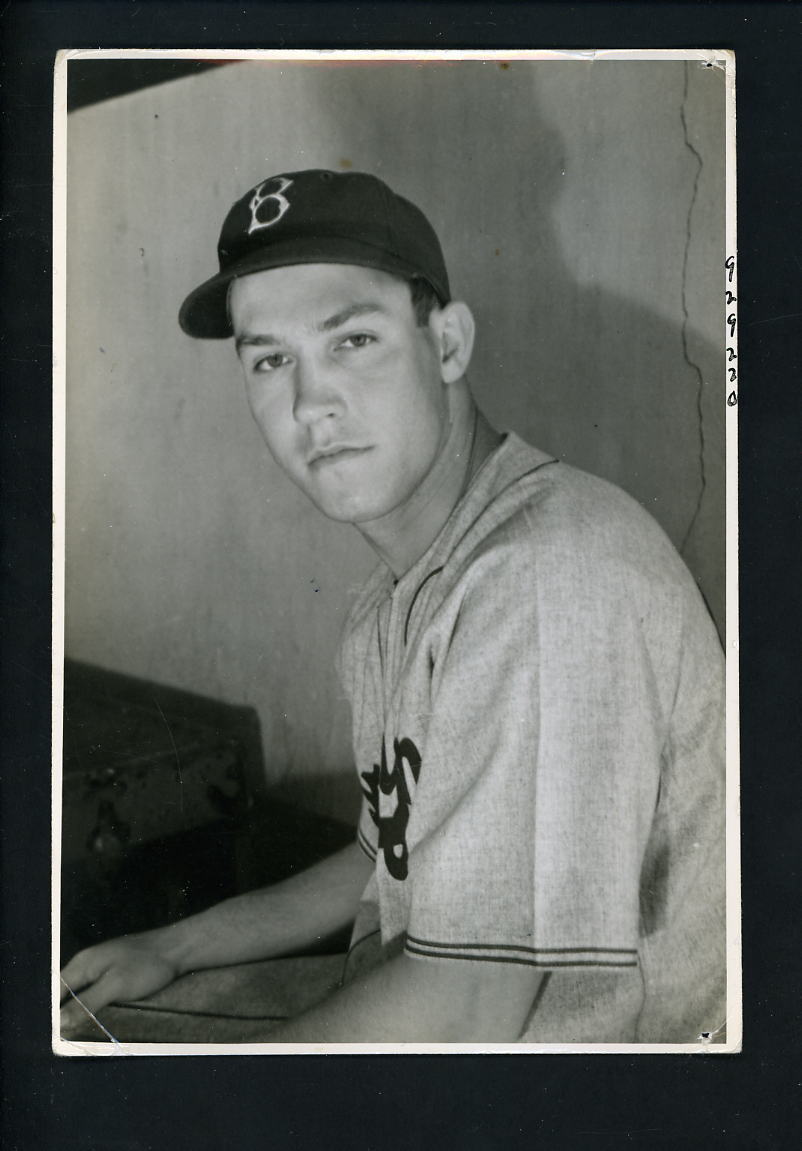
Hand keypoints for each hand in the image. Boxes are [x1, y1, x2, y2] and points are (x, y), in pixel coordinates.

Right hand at [60, 932, 179, 1035]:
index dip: (52, 1017)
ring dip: (77, 1014)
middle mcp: (86, 965)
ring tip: (75, 1037)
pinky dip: (91, 1007)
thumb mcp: (115, 986)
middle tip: (64, 1043)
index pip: (54, 994)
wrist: (177, 949)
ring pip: (79, 995)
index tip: (53, 1040)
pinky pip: (93, 993)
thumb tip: (58, 1023)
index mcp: (82, 964)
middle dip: (63, 1017)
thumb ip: (86, 1003)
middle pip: (64, 995)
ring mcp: (99, 968)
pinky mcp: (112, 974)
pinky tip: (93, 1021)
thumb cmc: (147, 965)